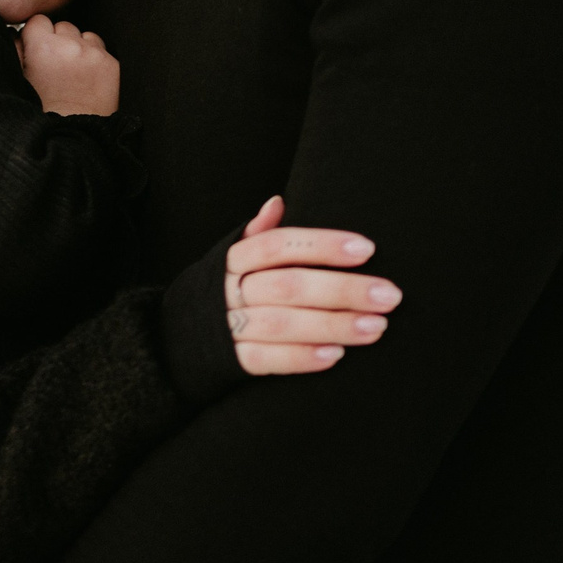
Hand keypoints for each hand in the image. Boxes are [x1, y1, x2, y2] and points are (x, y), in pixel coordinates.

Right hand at [19, 16, 118, 115]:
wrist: (72, 138)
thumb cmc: (41, 113)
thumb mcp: (16, 80)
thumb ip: (14, 50)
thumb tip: (14, 33)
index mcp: (42, 47)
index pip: (38, 21)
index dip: (36, 36)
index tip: (37, 50)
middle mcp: (69, 45)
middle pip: (63, 26)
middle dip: (58, 41)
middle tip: (54, 66)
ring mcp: (93, 54)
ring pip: (84, 36)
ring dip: (79, 48)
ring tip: (72, 73)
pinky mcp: (111, 65)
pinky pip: (102, 51)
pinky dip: (95, 61)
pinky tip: (86, 80)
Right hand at [222, 196, 399, 375]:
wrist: (173, 338)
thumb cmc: (220, 292)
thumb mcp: (231, 258)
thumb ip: (258, 234)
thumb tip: (278, 201)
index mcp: (233, 259)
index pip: (278, 245)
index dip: (321, 245)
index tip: (367, 248)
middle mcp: (229, 290)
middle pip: (289, 285)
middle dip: (343, 289)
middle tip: (390, 295)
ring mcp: (228, 326)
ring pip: (283, 324)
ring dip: (333, 325)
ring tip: (377, 327)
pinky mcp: (229, 361)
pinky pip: (266, 360)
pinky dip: (301, 358)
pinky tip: (336, 355)